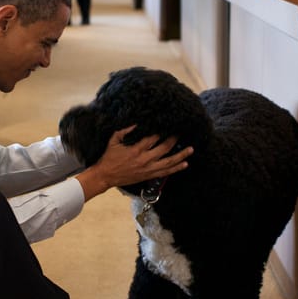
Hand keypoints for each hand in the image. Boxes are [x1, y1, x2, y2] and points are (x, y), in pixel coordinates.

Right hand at [75, 126, 192, 200]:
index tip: (169, 124)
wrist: (106, 176)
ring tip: (190, 150)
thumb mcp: (114, 140)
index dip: (163, 130)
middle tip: (181, 133)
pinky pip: (166, 172)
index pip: (154, 137)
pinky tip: (184, 164)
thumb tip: (137, 122)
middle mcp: (145, 159)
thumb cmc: (109, 157)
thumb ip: (125, 130)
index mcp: (136, 149)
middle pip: (165, 148)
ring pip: (169, 162)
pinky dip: (176, 168)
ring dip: (181, 155)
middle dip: (174, 139)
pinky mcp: (149, 176)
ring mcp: (148, 169)